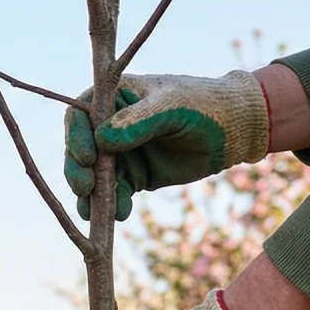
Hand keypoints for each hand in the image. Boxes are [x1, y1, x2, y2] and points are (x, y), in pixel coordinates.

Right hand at [63, 70, 268, 220]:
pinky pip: (115, 193)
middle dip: (78, 171)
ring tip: (97, 211)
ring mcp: (121, 152)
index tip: (88, 158)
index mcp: (114, 96)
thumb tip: (102, 140)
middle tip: (85, 190)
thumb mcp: (172, 107)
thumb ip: (138, 122)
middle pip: (80, 149)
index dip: (76, 137)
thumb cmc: (203, 105)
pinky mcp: (135, 176)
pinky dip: (113, 204)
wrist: (233, 130)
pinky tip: (119, 213)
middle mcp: (111, 124)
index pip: (80, 115)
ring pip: (94, 176)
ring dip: (93, 194)